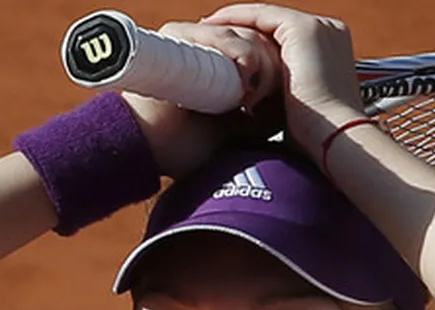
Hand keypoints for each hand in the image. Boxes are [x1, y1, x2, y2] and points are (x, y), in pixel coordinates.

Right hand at [122, 20, 282, 178]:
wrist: (147, 148)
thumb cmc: (183, 145)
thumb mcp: (235, 132)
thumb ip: (260, 119)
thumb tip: (287, 109)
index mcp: (216, 65)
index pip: (260, 52)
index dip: (274, 70)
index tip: (277, 100)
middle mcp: (204, 47)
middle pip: (255, 38)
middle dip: (270, 66)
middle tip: (265, 99)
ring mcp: (190, 39)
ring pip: (243, 34)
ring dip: (258, 63)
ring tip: (251, 96)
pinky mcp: (177, 35)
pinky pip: (221, 36)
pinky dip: (239, 52)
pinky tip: (245, 76)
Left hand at [203, 4, 365, 157]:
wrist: (333, 138)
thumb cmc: (316, 137)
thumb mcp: (297, 108)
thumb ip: (281, 95)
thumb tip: (255, 104)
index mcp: (332, 50)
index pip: (285, 39)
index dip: (254, 42)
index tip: (227, 52)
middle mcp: (328, 33)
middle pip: (274, 25)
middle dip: (241, 28)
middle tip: (209, 34)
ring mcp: (318, 27)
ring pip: (266, 17)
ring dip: (233, 20)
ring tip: (206, 29)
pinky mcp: (303, 28)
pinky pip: (261, 15)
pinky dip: (235, 18)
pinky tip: (213, 26)